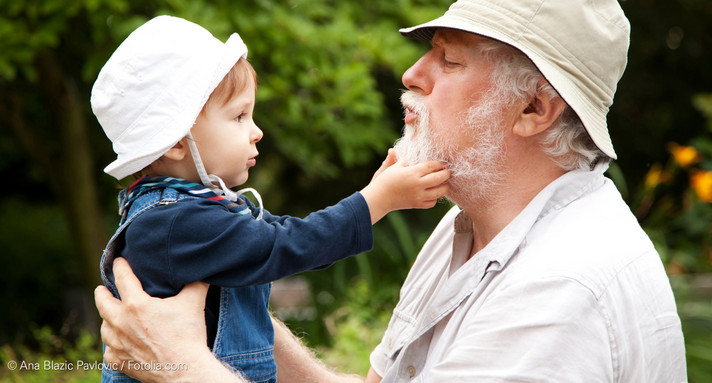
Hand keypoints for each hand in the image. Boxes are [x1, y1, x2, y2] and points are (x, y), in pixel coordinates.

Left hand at [94, 258, 240, 381]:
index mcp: (136, 305)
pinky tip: (118, 343)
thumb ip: (195, 283)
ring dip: (107, 319)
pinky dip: (112, 346)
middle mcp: (122, 323)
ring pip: (104, 327)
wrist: (185, 370)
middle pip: (102, 302)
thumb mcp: (193, 302)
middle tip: (102, 289)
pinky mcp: (120, 362)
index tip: (118, 261)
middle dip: (102, 293)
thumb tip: (201, 270)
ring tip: (111, 316)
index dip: (120, 266)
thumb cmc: (188, 335)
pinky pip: (108, 351)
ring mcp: (118, 344)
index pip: (122, 278)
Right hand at [361, 150, 449, 222]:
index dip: (440, 163)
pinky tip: (433, 192)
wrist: (379, 198)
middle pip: (439, 178)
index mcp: (412, 173)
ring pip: (439, 192)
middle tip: (447, 171)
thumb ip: (398, 157)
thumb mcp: (392, 167)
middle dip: (446, 174)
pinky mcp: (417, 204)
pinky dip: (435, 198)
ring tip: (444, 183)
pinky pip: (432, 202)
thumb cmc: (384, 181)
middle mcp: (417, 185)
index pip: (432, 166)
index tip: (443, 162)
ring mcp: (418, 196)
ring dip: (444, 187)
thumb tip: (394, 149)